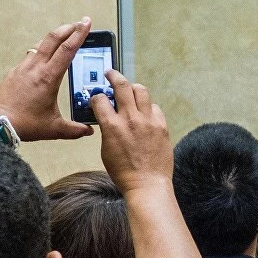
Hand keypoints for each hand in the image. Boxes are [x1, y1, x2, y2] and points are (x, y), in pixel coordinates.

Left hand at [0, 18, 94, 141]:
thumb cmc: (25, 124)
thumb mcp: (54, 128)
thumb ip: (74, 129)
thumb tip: (89, 131)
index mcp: (48, 77)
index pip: (67, 49)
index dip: (79, 34)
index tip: (86, 22)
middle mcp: (35, 68)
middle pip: (53, 39)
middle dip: (68, 28)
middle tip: (79, 22)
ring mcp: (22, 68)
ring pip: (40, 44)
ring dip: (54, 37)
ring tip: (63, 35)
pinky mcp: (14, 73)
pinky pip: (30, 54)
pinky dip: (41, 49)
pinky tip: (44, 55)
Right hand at [91, 70, 172, 194]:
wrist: (147, 184)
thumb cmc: (124, 172)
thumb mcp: (106, 150)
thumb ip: (107, 129)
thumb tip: (107, 117)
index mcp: (112, 126)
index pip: (100, 99)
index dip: (96, 96)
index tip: (96, 97)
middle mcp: (131, 119)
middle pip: (122, 85)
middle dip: (114, 76)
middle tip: (110, 73)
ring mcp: (148, 121)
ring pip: (141, 91)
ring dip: (133, 88)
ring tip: (130, 90)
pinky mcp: (162, 126)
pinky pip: (154, 108)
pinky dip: (148, 107)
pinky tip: (145, 112)